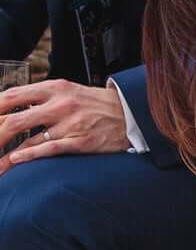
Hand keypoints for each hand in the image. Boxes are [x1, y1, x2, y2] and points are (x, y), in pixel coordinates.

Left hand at [0, 79, 129, 174]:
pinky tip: (15, 161)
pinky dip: (30, 156)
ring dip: (6, 155)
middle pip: (14, 120)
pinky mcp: (81, 141)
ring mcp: (70, 124)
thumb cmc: (96, 104)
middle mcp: (60, 104)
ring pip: (28, 140)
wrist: (130, 113)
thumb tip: (14, 105)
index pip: (13, 96)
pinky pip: (50, 149)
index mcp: (54, 88)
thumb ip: (43, 96)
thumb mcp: (69, 91)